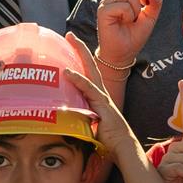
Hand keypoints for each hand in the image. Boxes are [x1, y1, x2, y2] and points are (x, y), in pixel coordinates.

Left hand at [62, 32, 138, 161]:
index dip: (80, 60)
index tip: (70, 47)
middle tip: (70, 35)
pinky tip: (67, 72)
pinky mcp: (102, 104)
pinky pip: (88, 89)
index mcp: (97, 97)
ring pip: (90, 71)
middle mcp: (100, 93)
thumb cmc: (106, 139)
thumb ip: (77, 117)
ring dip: (80, 54)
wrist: (122, 148)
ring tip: (70, 40)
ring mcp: (102, 97)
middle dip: (80, 49)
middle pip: (90, 65)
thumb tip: (60, 117)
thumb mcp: (88, 124)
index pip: (87, 73)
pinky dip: (77, 79)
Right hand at [95, 0, 161, 72]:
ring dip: (137, 8)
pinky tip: (123, 22)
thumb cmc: (135, 34)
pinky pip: (123, 5)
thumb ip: (155, 2)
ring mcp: (107, 1)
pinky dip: (129, 15)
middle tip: (142, 7)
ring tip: (131, 19)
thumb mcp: (151, 16)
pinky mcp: (104, 10)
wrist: (124, 52)